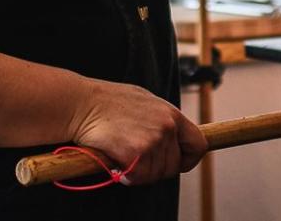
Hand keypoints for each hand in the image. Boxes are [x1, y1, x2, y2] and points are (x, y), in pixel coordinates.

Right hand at [67, 78, 206, 184]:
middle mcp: (167, 127)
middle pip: (174, 166)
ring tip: (124, 157)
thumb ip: (162, 119)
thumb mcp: (145, 102)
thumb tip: (172, 135)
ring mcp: (153, 140)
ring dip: (140, 173)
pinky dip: (128, 177)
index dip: (189, 159)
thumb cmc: (109, 102)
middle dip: (158, 169)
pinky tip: (116, 163)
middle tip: (138, 162)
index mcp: (172, 114)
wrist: (82, 104)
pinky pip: (139, 178)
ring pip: (156, 174)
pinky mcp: (136, 153)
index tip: (177, 163)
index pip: (198, 144)